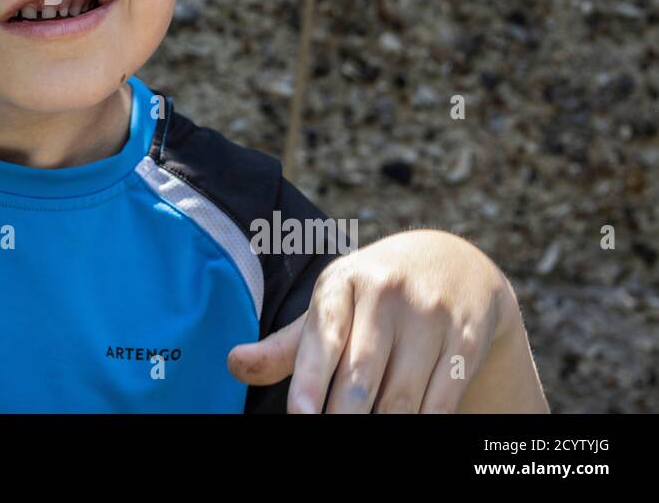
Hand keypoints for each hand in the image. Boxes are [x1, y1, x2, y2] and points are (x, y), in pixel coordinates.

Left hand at [227, 229, 545, 411]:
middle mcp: (386, 293)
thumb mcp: (330, 306)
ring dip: (382, 423)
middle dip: (345, 414)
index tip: (302, 415)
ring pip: (402, 394)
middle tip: (332, 434)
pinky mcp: (466, 339)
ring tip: (363, 434)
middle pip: (362, 373)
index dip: (312, 379)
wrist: (452, 264)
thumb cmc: (372, 296)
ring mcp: (430, 315)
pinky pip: (441, 399)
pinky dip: (422, 421)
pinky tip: (402, 427)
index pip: (324, 334)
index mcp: (343, 283)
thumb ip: (286, 345)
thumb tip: (233, 364)